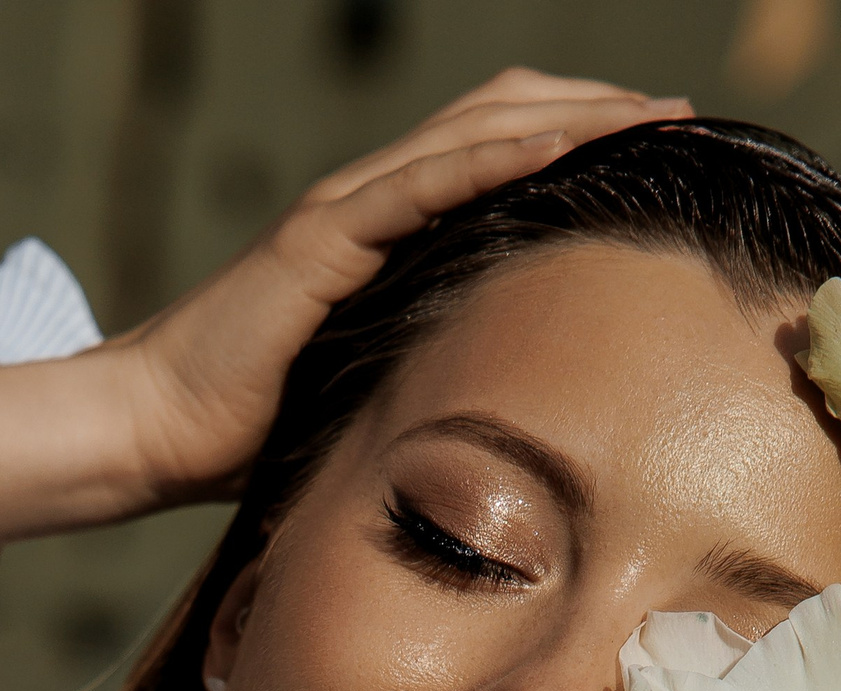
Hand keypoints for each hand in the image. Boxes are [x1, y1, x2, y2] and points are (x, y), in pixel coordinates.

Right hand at [117, 68, 692, 505]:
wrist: (157, 428)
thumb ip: (427, 378)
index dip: (579, 139)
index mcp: (386, 233)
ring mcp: (345, 213)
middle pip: (502, 118)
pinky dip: (494, 156)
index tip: (658, 151)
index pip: (497, 155)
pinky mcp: (320, 242)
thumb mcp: (366, 394)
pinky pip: (421, 183)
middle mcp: (371, 203)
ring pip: (475, 133)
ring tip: (647, 115)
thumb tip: (505, 421)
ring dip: (568, 117)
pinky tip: (559, 144)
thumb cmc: (247, 431)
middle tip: (683, 118)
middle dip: (597, 109)